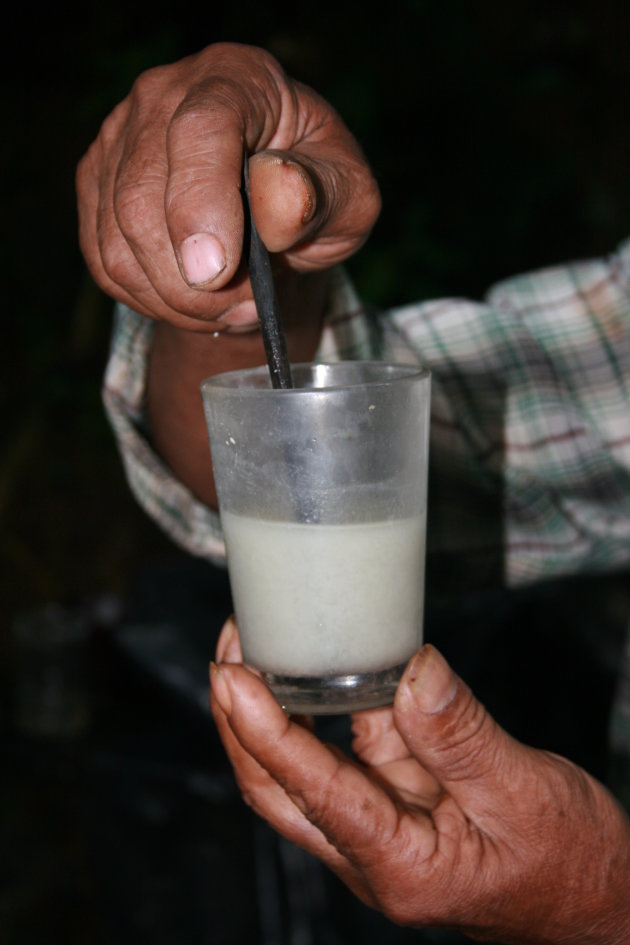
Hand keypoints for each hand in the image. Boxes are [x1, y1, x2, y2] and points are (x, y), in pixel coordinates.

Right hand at [76, 42, 379, 332]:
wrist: (278, 199)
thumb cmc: (318, 189)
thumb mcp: (348, 193)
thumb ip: (321, 192)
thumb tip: (278, 192)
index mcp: (236, 79)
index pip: (201, 130)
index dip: (201, 204)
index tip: (216, 272)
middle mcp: (163, 96)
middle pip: (143, 199)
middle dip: (194, 282)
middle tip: (247, 308)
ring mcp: (119, 139)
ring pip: (118, 241)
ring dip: (176, 300)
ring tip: (230, 310)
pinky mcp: (98, 185)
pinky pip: (105, 261)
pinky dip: (150, 301)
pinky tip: (195, 305)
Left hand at [209, 618, 629, 944]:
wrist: (596, 899)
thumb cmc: (570, 863)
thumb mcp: (523, 794)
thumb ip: (462, 735)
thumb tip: (411, 667)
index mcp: (398, 866)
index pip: (313, 794)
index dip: (266, 732)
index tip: (233, 678)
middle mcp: (371, 852)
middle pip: (276, 791)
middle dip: (240, 722)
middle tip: (227, 651)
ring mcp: (379, 826)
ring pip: (301, 770)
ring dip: (270, 711)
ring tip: (253, 646)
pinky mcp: (395, 800)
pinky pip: (347, 751)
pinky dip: (324, 707)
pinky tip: (318, 665)